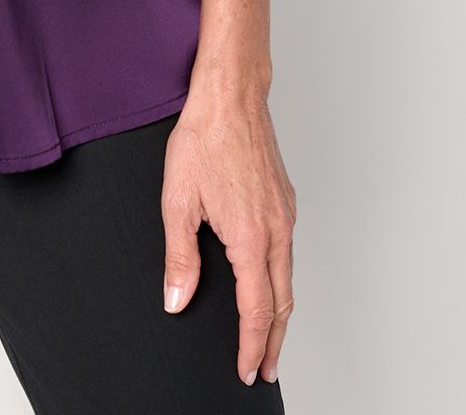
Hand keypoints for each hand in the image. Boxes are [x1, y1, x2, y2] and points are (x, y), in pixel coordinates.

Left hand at [160, 73, 296, 386]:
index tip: (245, 370)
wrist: (230, 96)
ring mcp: (285, 215)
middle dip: (273, 342)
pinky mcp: (284, 201)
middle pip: (282, 303)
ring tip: (266, 337)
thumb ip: (179, 258)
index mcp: (251, 238)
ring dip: (279, 313)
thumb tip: (177, 300)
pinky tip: (267, 283)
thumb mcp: (178, 202)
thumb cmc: (203, 140)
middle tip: (263, 369)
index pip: (255, 310)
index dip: (250, 346)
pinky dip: (280, 281)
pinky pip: (287, 253)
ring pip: (288, 279)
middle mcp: (276, 231)